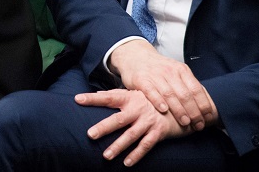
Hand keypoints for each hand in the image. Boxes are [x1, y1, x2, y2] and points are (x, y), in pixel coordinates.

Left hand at [76, 89, 191, 165]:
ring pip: (130, 136)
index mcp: (130, 97)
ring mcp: (148, 121)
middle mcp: (138, 109)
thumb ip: (118, 95)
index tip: (77, 99)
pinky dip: (136, 155)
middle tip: (90, 134)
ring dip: (118, 146)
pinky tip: (126, 163)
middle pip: (117, 119)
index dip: (92, 98)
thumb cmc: (152, 100)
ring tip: (106, 156)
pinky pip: (145, 146)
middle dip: (103, 127)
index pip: (107, 97)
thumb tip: (98, 94)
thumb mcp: (136, 94)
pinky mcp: (158, 132)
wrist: (181, 105)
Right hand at [108, 39, 216, 130]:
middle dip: (193, 111)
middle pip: (184, 94)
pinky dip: (158, 101)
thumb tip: (207, 106)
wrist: (135, 56)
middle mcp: (169, 71)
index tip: (208, 118)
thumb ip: (189, 86)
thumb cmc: (159, 69)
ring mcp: (155, 75)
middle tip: (198, 124)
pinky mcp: (141, 79)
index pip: (196, 89)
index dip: (203, 105)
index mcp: (181, 70)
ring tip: (185, 122)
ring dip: (179, 110)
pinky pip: (151, 91)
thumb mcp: (176, 72)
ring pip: (170, 94)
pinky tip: (164, 110)